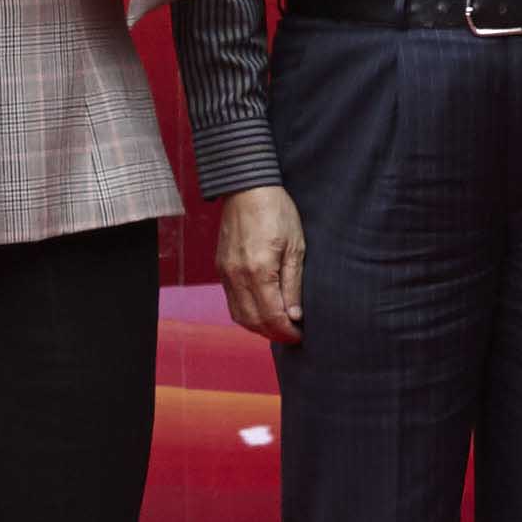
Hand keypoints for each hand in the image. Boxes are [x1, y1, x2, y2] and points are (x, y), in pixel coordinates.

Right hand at [219, 186, 306, 345]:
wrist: (247, 187)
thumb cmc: (276, 211)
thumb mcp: (295, 246)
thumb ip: (293, 283)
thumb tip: (295, 315)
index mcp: (259, 270)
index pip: (272, 316)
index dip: (287, 332)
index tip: (300, 335)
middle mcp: (237, 276)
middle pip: (253, 322)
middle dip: (274, 334)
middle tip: (292, 334)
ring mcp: (225, 273)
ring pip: (239, 315)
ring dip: (259, 327)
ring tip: (278, 325)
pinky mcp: (220, 268)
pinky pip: (231, 301)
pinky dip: (246, 313)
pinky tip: (262, 310)